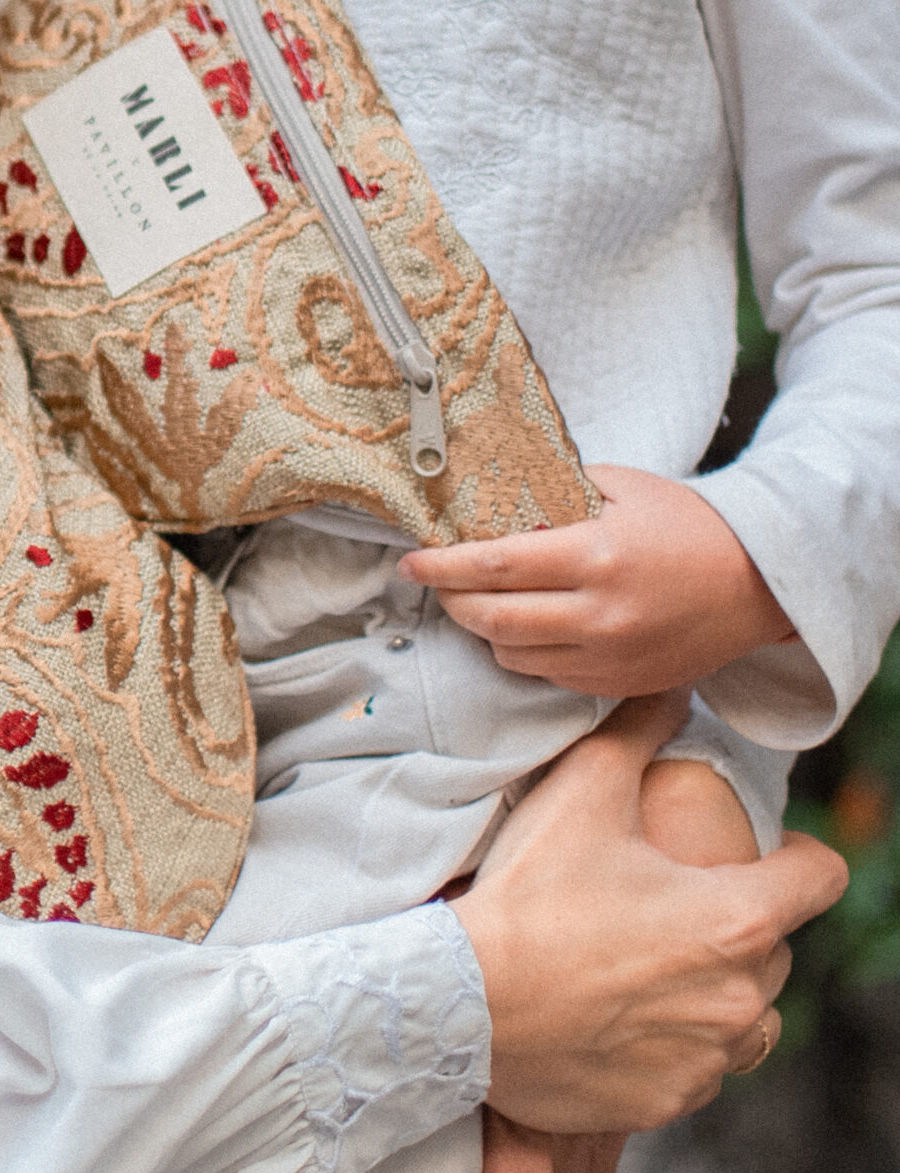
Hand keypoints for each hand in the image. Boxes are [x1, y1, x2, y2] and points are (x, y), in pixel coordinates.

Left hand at [399, 465, 794, 694]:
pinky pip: (547, 677)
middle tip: (435, 580)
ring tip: (476, 601)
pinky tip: (521, 626)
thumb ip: (557, 492)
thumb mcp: (622, 488)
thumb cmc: (690, 525)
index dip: (442, 566)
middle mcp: (598, 615)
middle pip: (492, 620)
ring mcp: (609, 657)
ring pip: (513, 655)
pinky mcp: (619, 684)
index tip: (410, 560)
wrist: (761, 585)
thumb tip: (493, 493)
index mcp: (595, 557)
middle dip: (451, 600)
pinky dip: (521, 653)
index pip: (493, 568)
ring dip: (482, 630)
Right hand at [454, 694, 841, 1132]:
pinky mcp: (668, 1102)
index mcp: (737, 919)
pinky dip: (670, 1044)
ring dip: (713, 991)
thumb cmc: (529, 895)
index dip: (797, 855)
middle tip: (666, 903)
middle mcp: (742, 998)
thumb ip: (639, 730)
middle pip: (776, 949)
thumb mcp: (582, 791)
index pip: (821, 876)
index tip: (763, 853)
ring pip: (744, 1019)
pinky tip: (613, 1015)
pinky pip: (696, 1069)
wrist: (462, 1003)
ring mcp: (708, 1059)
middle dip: (735, 925)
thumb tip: (675, 688)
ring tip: (645, 965)